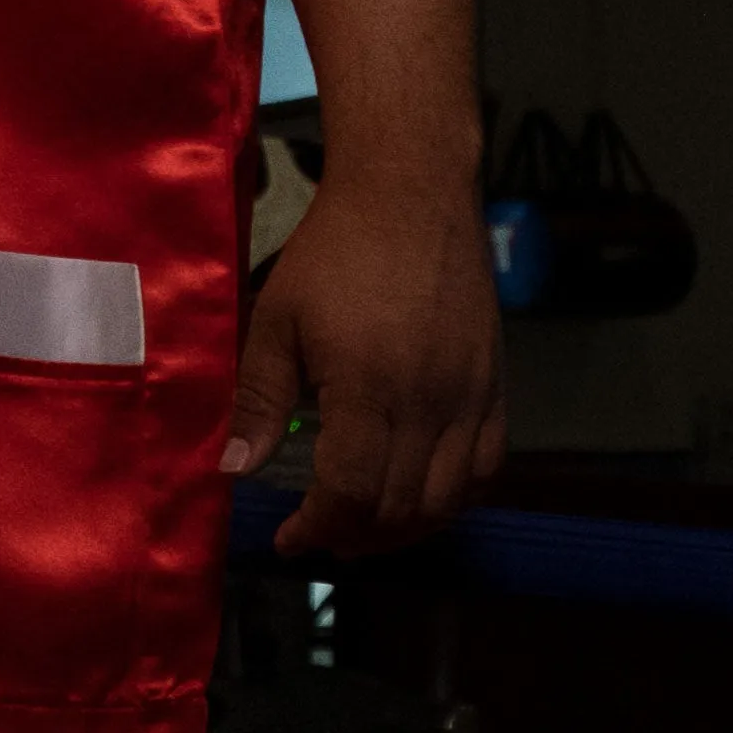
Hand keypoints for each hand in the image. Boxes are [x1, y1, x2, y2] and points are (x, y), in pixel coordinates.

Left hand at [221, 170, 504, 553]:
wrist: (412, 194)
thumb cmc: (334, 253)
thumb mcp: (277, 321)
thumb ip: (260, 400)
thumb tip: (235, 470)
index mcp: (370, 386)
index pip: (351, 492)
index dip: (317, 528)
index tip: (289, 538)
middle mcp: (432, 400)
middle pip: (401, 507)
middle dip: (355, 536)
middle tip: (319, 536)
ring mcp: (473, 395)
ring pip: (450, 499)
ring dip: (404, 529)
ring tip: (362, 529)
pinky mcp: (497, 384)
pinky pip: (489, 466)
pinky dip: (455, 499)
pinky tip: (420, 499)